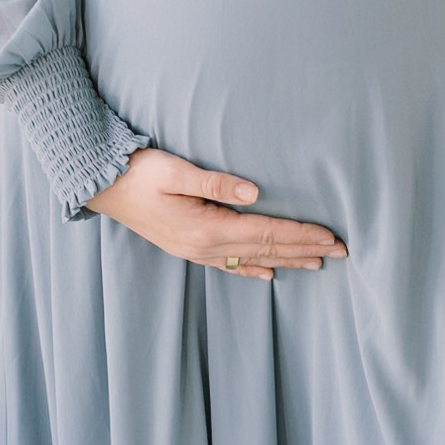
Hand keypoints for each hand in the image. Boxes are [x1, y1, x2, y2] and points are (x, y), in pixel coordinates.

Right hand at [86, 147, 345, 279]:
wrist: (103, 188)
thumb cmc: (138, 173)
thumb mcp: (175, 170)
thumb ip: (215, 182)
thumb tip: (254, 191)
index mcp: (207, 228)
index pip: (268, 232)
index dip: (303, 234)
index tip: (332, 237)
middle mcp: (206, 247)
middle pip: (267, 249)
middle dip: (306, 249)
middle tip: (342, 251)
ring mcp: (197, 252)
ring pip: (254, 260)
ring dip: (288, 261)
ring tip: (318, 264)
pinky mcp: (190, 249)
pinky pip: (230, 265)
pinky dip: (255, 270)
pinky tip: (271, 274)